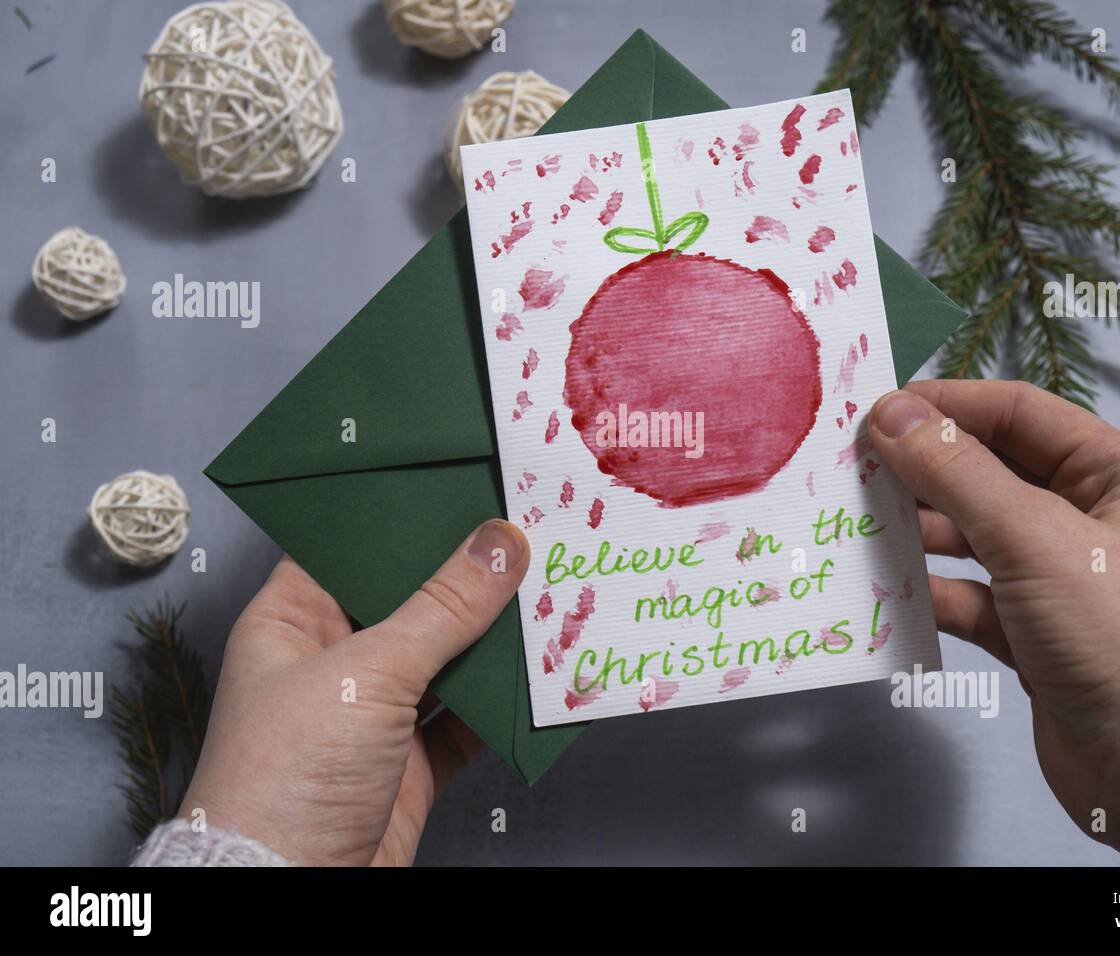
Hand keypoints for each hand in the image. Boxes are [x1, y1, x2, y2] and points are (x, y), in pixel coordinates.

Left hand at [180, 519, 529, 864]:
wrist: (289, 892)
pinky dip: (502, 700)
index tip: (461, 486)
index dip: (402, 518)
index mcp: (292, 622)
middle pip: (408, 601)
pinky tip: (538, 671)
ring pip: (445, 658)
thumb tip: (500, 544)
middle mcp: (331, 662)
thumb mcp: (369, 671)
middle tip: (522, 531)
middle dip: (464, 576)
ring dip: (491, 638)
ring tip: (545, 589)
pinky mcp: (410, 761)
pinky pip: (466, 716)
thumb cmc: (286, 775)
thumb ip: (443, 606)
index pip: (349, 549)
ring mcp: (373, 714)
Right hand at [867, 380, 1119, 851]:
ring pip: (972, 535)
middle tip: (852, 467)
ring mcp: (1056, 577)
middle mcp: (1086, 517)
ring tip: (856, 523)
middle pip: (989, 472)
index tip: (875, 410)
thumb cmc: (1116, 631)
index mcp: (1112, 474)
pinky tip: (884, 589)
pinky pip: (968, 595)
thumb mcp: (1034, 537)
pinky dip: (928, 591)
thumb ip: (957, 472)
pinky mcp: (1031, 631)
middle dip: (923, 469)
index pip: (1018, 414)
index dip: (947, 405)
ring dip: (919, 531)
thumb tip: (889, 412)